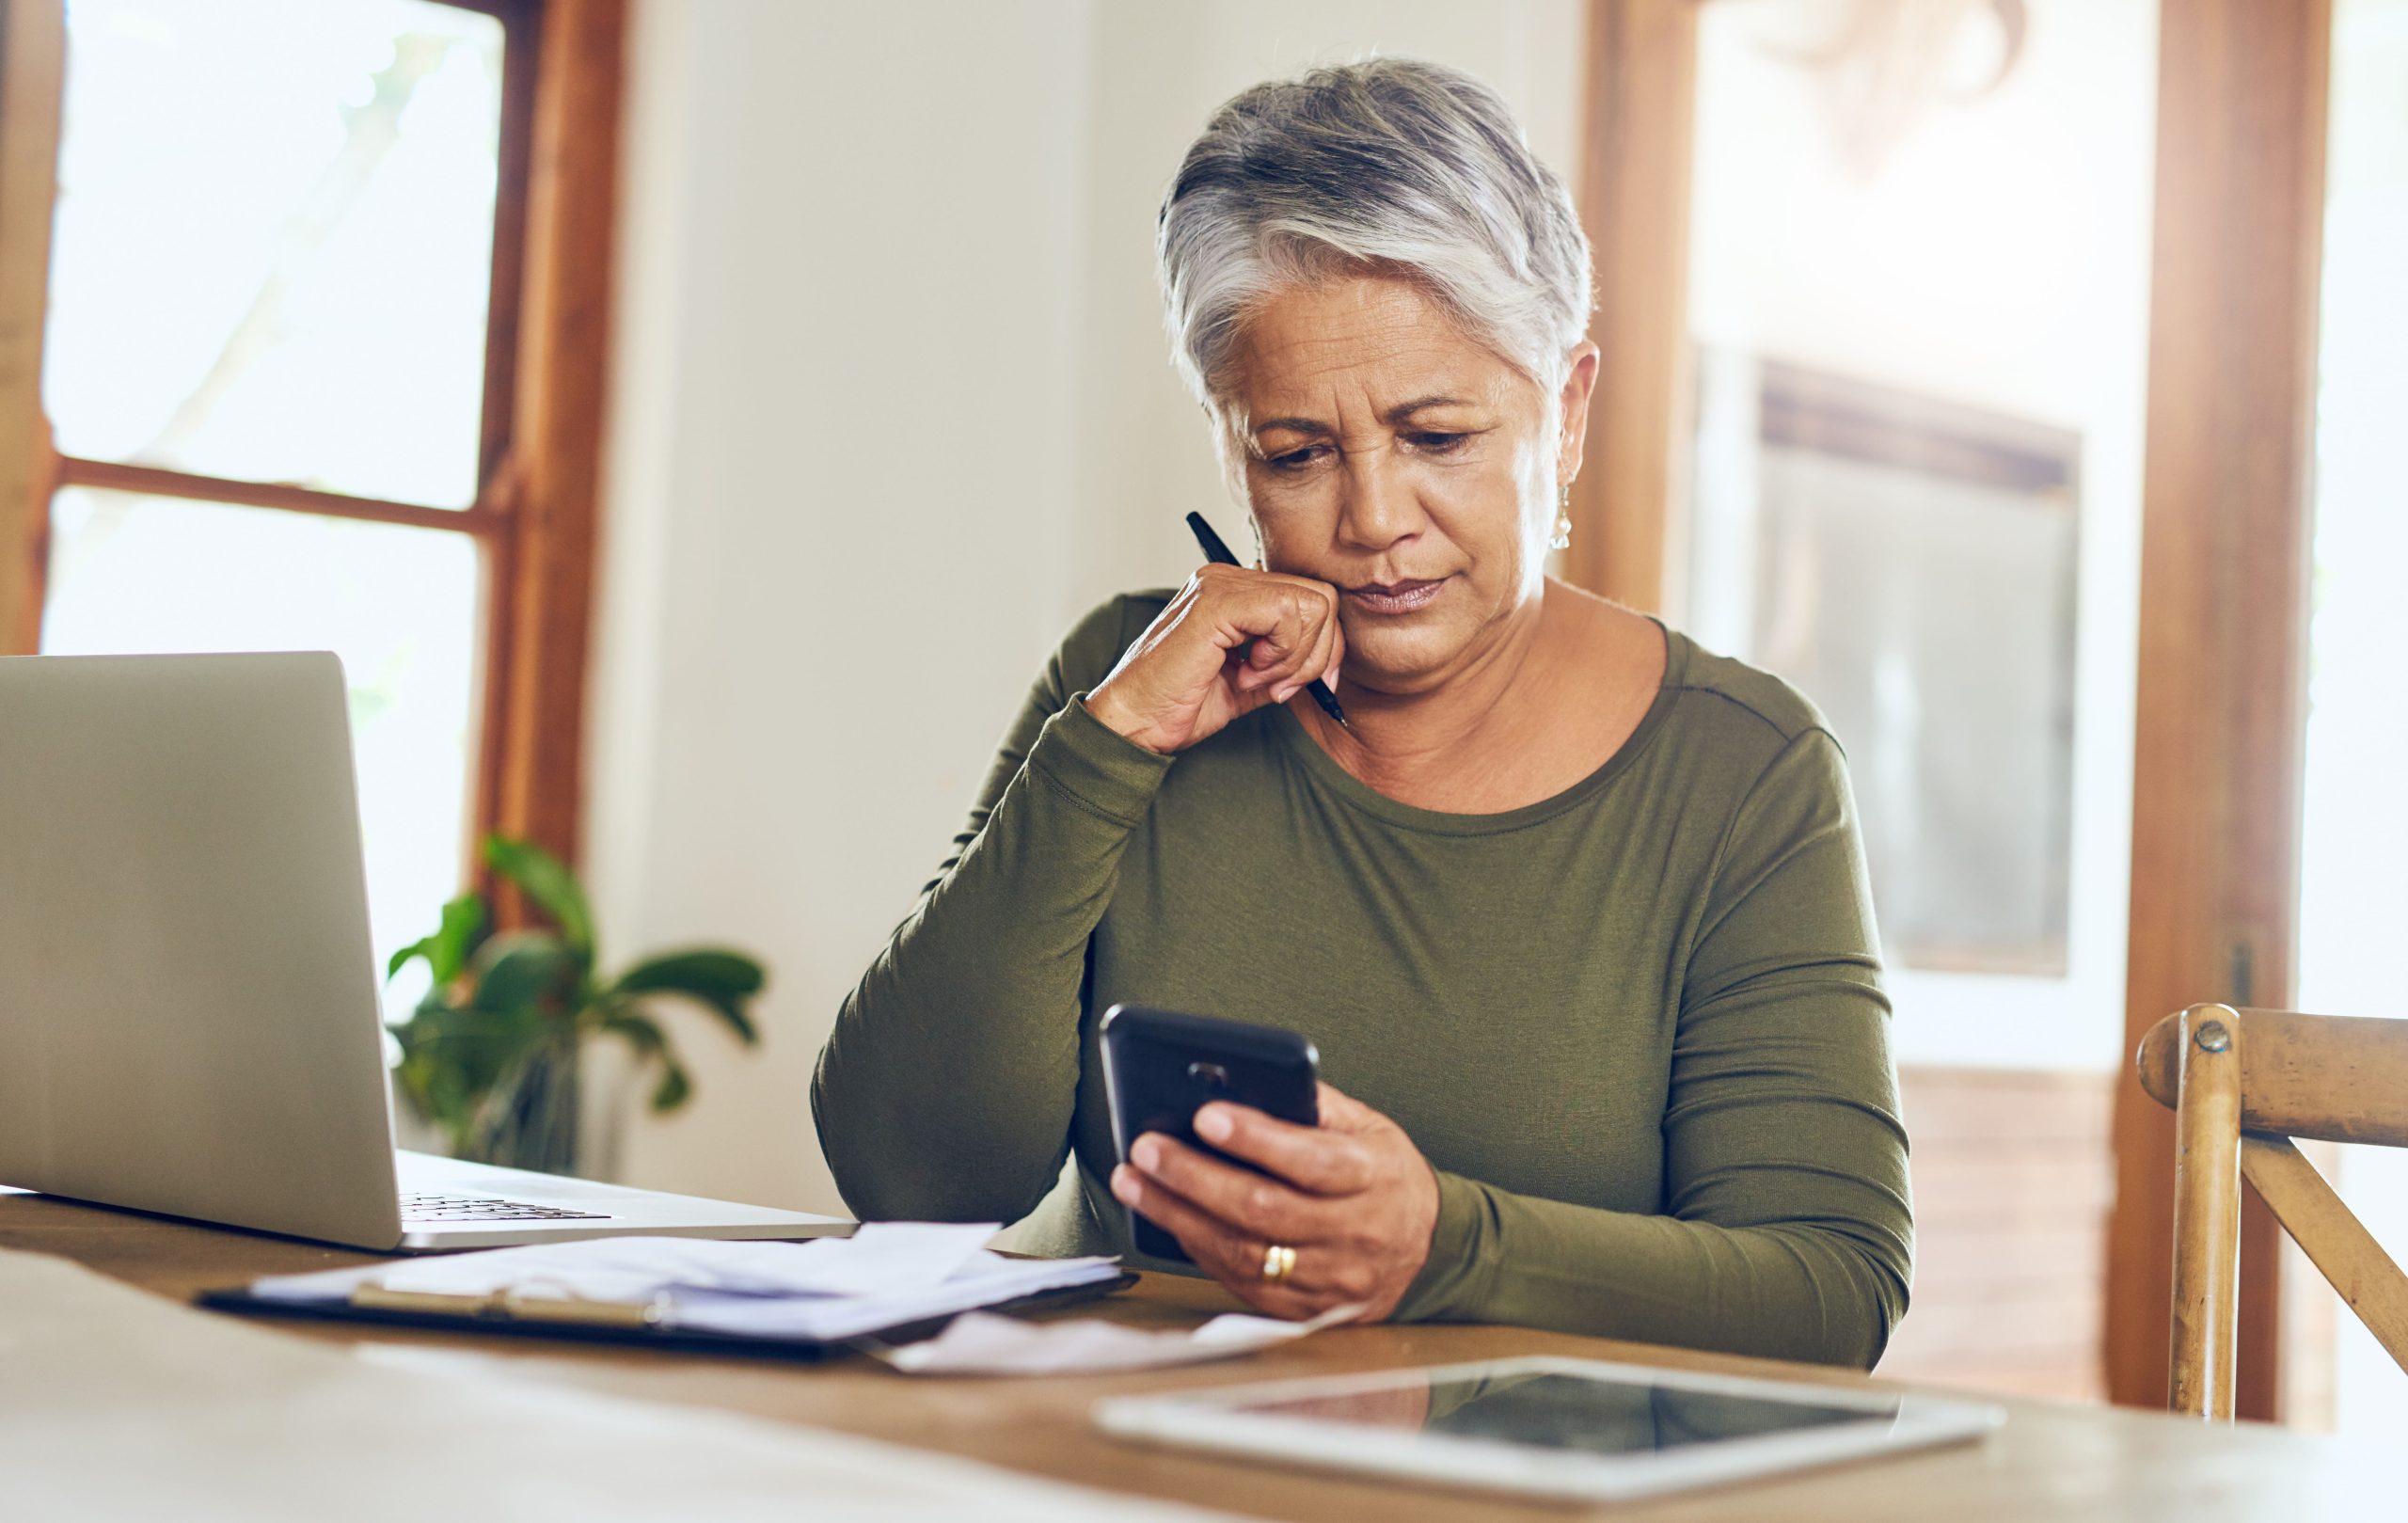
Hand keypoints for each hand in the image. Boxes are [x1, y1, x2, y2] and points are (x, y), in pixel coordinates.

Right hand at [1084, 564, 1343, 753]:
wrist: (1134, 723)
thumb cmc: (1181, 705)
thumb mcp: (1251, 681)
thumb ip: (1286, 660)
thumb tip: (1332, 659)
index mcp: (1234, 591)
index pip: (1311, 598)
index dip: (1322, 647)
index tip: (1298, 686)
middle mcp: (1228, 577)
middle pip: (1321, 598)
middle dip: (1316, 654)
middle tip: (1276, 687)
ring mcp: (1221, 584)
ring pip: (1312, 604)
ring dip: (1296, 657)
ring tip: (1253, 680)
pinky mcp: (1217, 602)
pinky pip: (1287, 613)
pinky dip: (1281, 654)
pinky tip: (1245, 674)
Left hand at [1109, 1082, 1438, 1320]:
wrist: (1426, 1253)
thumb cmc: (1384, 1176)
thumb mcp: (1370, 1127)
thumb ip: (1315, 1105)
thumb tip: (1246, 1083)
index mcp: (1373, 1177)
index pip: (1310, 1161)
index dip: (1256, 1140)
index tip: (1207, 1115)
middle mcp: (1354, 1233)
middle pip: (1264, 1209)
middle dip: (1195, 1177)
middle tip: (1147, 1148)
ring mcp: (1329, 1278)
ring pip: (1244, 1251)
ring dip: (1178, 1214)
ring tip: (1134, 1180)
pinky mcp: (1305, 1309)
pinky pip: (1241, 1282)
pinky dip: (1197, 1249)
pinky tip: (1166, 1217)